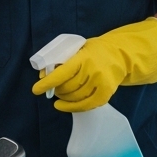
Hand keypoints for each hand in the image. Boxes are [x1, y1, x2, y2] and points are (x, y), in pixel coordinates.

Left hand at [31, 17, 156, 111]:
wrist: (120, 55)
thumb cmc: (95, 51)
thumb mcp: (78, 48)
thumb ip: (63, 59)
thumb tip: (44, 73)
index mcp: (83, 57)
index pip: (62, 73)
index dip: (48, 82)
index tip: (36, 89)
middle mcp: (93, 71)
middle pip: (67, 87)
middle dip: (56, 90)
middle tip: (52, 88)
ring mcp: (100, 83)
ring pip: (74, 97)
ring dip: (63, 98)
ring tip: (60, 94)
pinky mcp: (106, 94)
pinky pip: (85, 105)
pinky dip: (72, 107)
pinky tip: (63, 106)